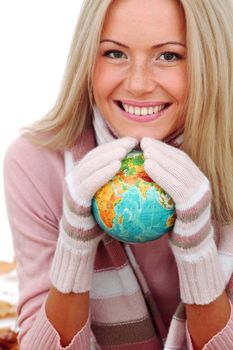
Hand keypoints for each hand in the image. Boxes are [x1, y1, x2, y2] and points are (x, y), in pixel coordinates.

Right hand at [51, 137, 137, 292]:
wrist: (81, 239)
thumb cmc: (101, 218)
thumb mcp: (111, 199)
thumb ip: (119, 186)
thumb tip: (145, 176)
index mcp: (84, 174)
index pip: (100, 155)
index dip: (115, 145)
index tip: (134, 141)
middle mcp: (75, 176)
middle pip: (94, 156)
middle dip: (113, 146)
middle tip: (132, 142)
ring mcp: (72, 186)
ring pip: (90, 165)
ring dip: (108, 154)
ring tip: (125, 150)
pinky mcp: (74, 197)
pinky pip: (89, 182)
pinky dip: (102, 172)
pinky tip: (117, 166)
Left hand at [141, 137, 224, 303]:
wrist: (191, 248)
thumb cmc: (174, 226)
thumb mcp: (168, 204)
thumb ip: (161, 189)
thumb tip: (140, 175)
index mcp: (197, 181)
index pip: (180, 159)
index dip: (164, 148)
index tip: (147, 143)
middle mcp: (202, 184)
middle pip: (180, 160)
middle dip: (161, 148)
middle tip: (143, 141)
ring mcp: (200, 194)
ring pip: (180, 169)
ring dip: (161, 156)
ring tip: (144, 150)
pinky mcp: (195, 204)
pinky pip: (175, 185)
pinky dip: (161, 173)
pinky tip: (147, 166)